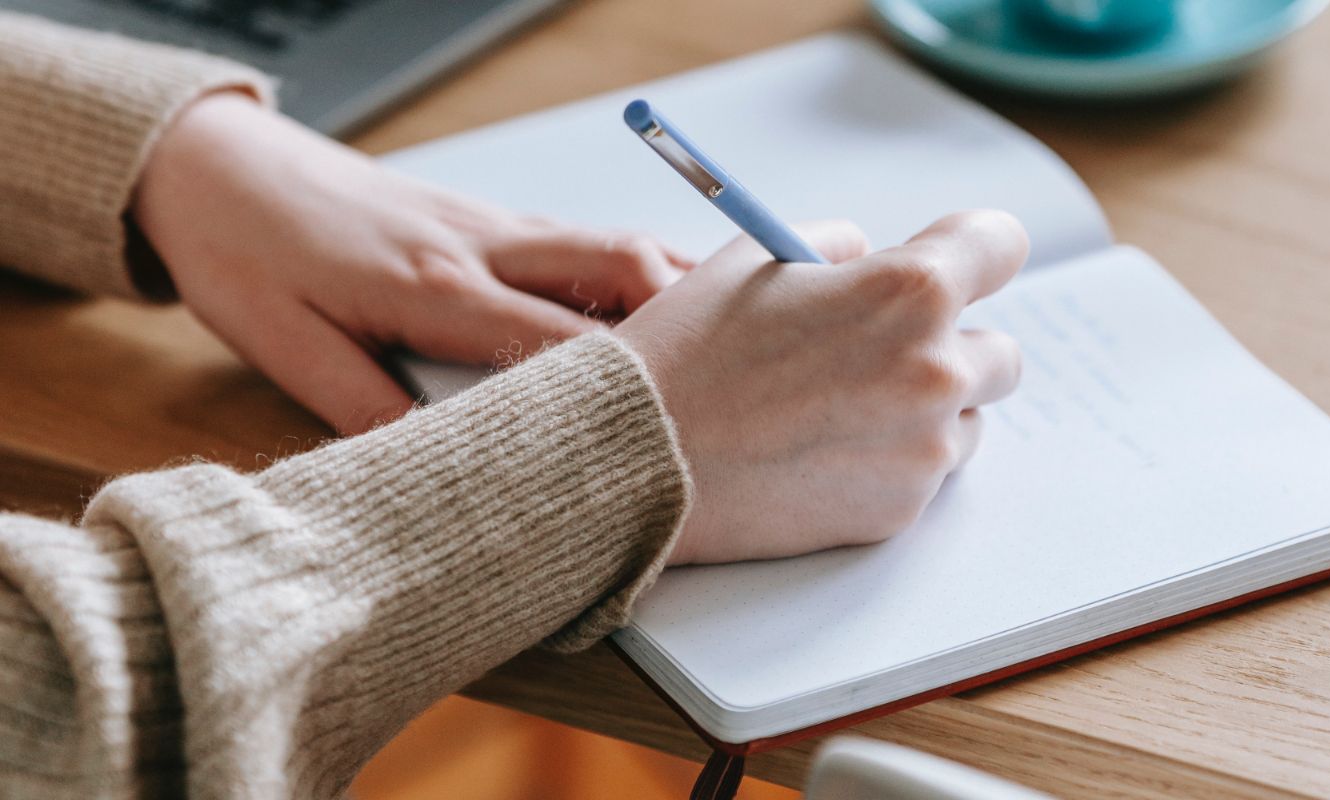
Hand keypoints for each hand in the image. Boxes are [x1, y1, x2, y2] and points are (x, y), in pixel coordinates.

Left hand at [132, 92, 691, 433]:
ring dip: (677, 283)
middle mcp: (483, 245)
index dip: (627, 382)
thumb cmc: (250, 256)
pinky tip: (665, 295)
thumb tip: (440, 467)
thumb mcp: (286, 345)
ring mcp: (493, 224)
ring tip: (734, 334)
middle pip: (619, 266)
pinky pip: (586, 239)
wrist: (224, 170)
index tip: (679, 423)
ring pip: (615, 243)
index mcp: (436, 285)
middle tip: (743, 369)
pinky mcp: (490, 218)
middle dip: (690, 313)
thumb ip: (367, 407)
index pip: (560, 339)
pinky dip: (641, 265)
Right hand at [616, 211, 1027, 564]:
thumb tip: (869, 257)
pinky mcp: (900, 509)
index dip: (973, 249)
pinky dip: (889, 460)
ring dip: (927, 409)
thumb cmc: (688, 352)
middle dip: (953, 344)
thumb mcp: (756, 258)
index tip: (957, 261)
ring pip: (967, 420)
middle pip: (1001, 351)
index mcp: (909, 292)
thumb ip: (836, 246)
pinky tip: (821, 450)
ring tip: (841, 407)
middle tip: (883, 351)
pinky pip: (924, 474)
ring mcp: (923, 449)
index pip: (1000, 245)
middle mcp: (935, 371)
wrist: (639, 461)